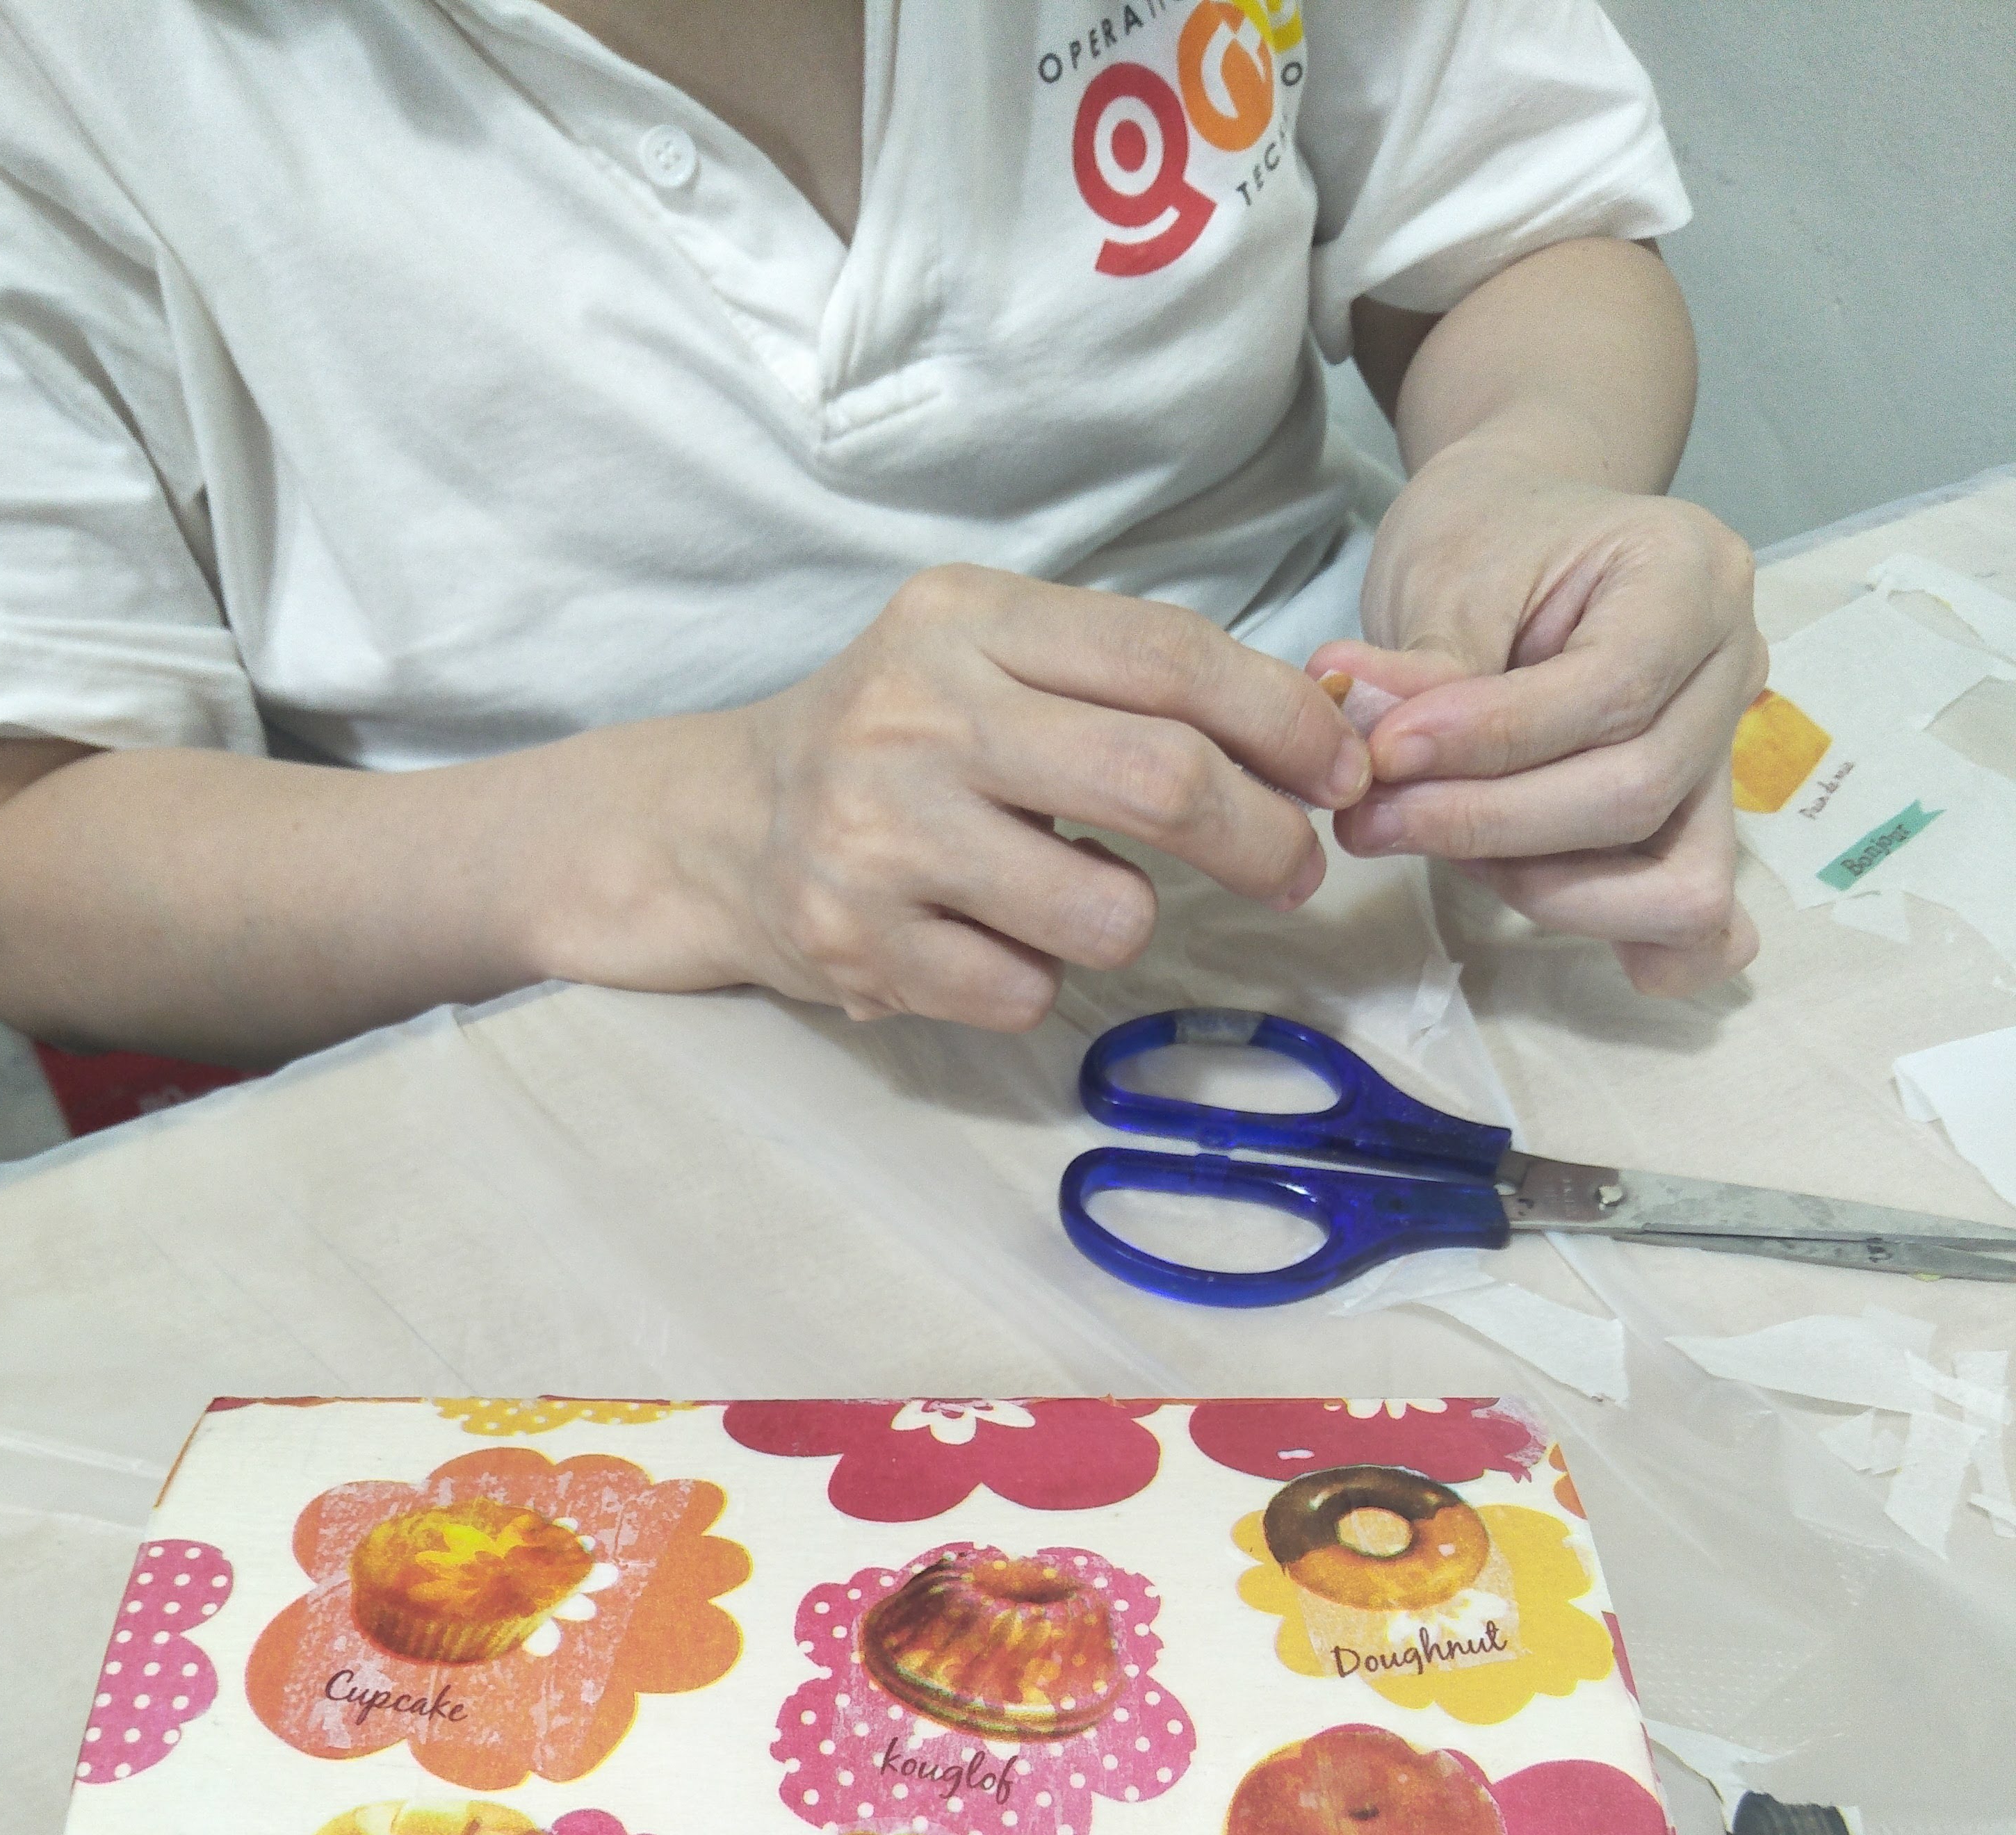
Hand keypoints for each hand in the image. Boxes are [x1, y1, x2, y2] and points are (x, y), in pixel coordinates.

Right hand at [715, 563, 1371, 1028]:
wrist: (718, 824)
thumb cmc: (897, 744)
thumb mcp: (990, 662)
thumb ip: (1131, 683)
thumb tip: (1317, 730)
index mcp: (966, 620)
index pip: (1168, 659)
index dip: (1283, 722)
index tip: (1340, 771)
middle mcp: (917, 714)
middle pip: (1160, 781)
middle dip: (1261, 836)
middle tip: (1293, 869)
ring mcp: (880, 833)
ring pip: (1106, 911)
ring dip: (1129, 920)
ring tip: (1079, 898)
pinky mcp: (857, 940)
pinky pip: (1025, 990)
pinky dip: (1034, 978)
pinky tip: (985, 939)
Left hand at [1313, 453, 1767, 996]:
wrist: (1520, 529)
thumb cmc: (1490, 535)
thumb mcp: (1445, 570)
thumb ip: (1427, 674)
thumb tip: (1375, 758)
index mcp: (1693, 577)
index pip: (1612, 692)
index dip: (1491, 742)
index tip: (1383, 754)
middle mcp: (1731, 669)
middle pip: (1636, 793)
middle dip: (1491, 824)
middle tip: (1371, 817)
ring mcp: (1721, 754)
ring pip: (1668, 876)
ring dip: (1535, 883)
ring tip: (1426, 836)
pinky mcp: (1689, 819)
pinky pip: (1687, 914)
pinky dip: (1620, 931)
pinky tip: (1537, 906)